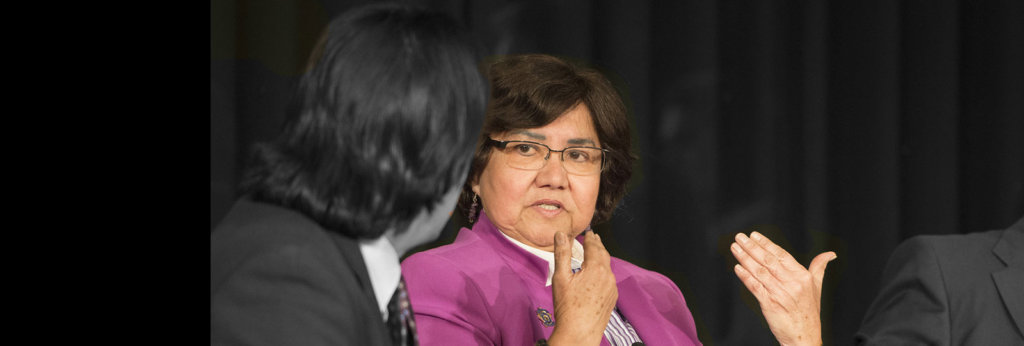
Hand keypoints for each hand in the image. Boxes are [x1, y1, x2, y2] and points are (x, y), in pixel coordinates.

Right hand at [548, 230, 616, 345]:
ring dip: (602, 259)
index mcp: (596, 268)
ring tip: (595, 254)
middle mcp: (608, 276)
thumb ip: (562, 254)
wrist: (579, 333)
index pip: (594, 247)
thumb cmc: (567, 306)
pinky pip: (609, 280)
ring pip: (608, 268)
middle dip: (598, 245)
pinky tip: (598, 276)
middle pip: (604, 255)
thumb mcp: (561, 278)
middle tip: (594, 238)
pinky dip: (603, 272)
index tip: (589, 232)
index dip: (591, 238)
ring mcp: (612, 288)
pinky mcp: (612, 298)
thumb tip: (561, 234)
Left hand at [730, 231, 835, 345]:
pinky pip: (755, 287)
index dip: (766, 244)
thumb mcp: (817, 288)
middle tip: (740, 237)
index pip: (781, 255)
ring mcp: (780, 293)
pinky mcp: (770, 304)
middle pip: (768, 260)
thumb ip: (819, 268)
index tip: (754, 236)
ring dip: (745, 258)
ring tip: (735, 248)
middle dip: (752, 247)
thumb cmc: (808, 314)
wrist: (804, 338)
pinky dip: (745, 276)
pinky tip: (737, 268)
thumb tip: (829, 254)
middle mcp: (792, 283)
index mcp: (802, 277)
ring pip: (760, 271)